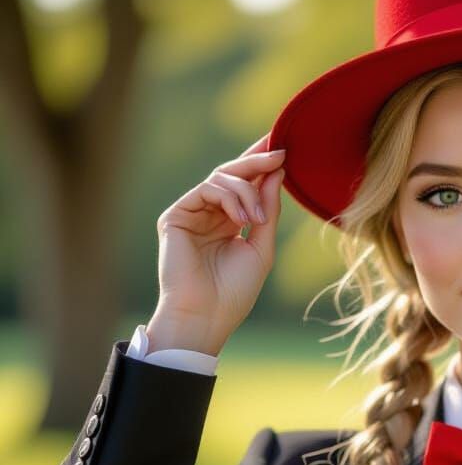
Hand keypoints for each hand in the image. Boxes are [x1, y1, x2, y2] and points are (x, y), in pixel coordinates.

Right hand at [148, 134, 285, 353]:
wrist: (207, 315)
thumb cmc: (234, 291)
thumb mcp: (261, 247)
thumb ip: (268, 210)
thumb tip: (277, 172)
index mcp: (229, 222)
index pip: (245, 185)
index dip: (261, 165)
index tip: (283, 148)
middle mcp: (210, 214)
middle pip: (233, 175)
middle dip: (257, 161)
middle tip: (280, 153)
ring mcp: (192, 213)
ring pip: (222, 178)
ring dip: (247, 191)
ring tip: (257, 218)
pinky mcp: (176, 215)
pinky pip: (207, 189)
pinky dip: (229, 198)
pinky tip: (242, 219)